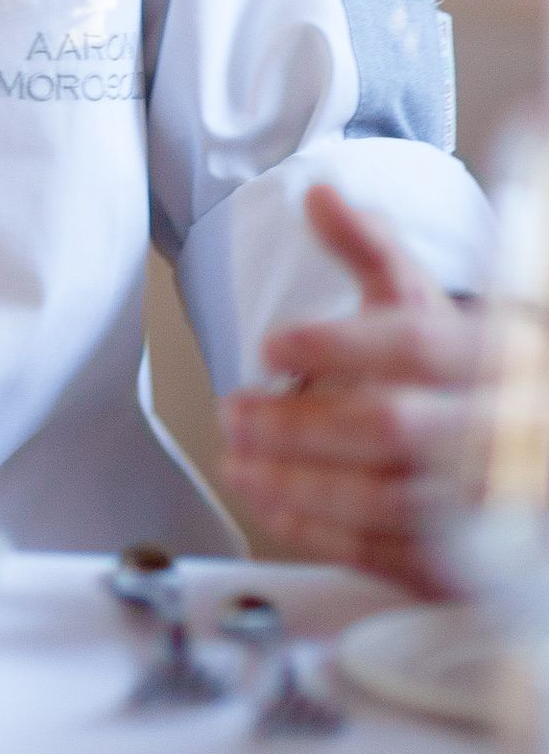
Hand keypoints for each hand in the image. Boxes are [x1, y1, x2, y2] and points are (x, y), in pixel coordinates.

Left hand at [217, 184, 483, 597]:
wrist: (523, 444)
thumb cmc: (461, 368)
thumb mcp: (423, 299)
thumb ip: (368, 248)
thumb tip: (318, 192)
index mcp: (494, 353)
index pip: (417, 345)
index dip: (339, 344)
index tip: (269, 344)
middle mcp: (498, 429)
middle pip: (395, 427)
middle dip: (301, 422)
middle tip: (233, 411)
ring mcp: (484, 501)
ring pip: (386, 497)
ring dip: (297, 481)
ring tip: (237, 458)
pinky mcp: (464, 560)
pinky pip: (386, 552)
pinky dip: (318, 530)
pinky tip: (268, 501)